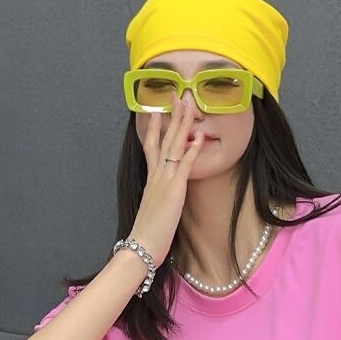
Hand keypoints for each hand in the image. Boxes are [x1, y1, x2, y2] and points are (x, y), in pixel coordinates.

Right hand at [129, 93, 205, 263]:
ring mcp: (164, 180)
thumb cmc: (147, 233)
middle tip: (176, 94)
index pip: (151, 147)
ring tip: (188, 103)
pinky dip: (192, 149)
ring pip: (174, 145)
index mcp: (150, 179)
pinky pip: (184, 165)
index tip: (157, 111)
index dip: (154, 128)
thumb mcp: (152, 209)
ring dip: (182, 123)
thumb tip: (163, 195)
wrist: (141, 245)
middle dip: (171, 115)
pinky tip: (199, 135)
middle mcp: (156, 175)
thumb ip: (158, 197)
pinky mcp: (174, 189)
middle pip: (164, 138)